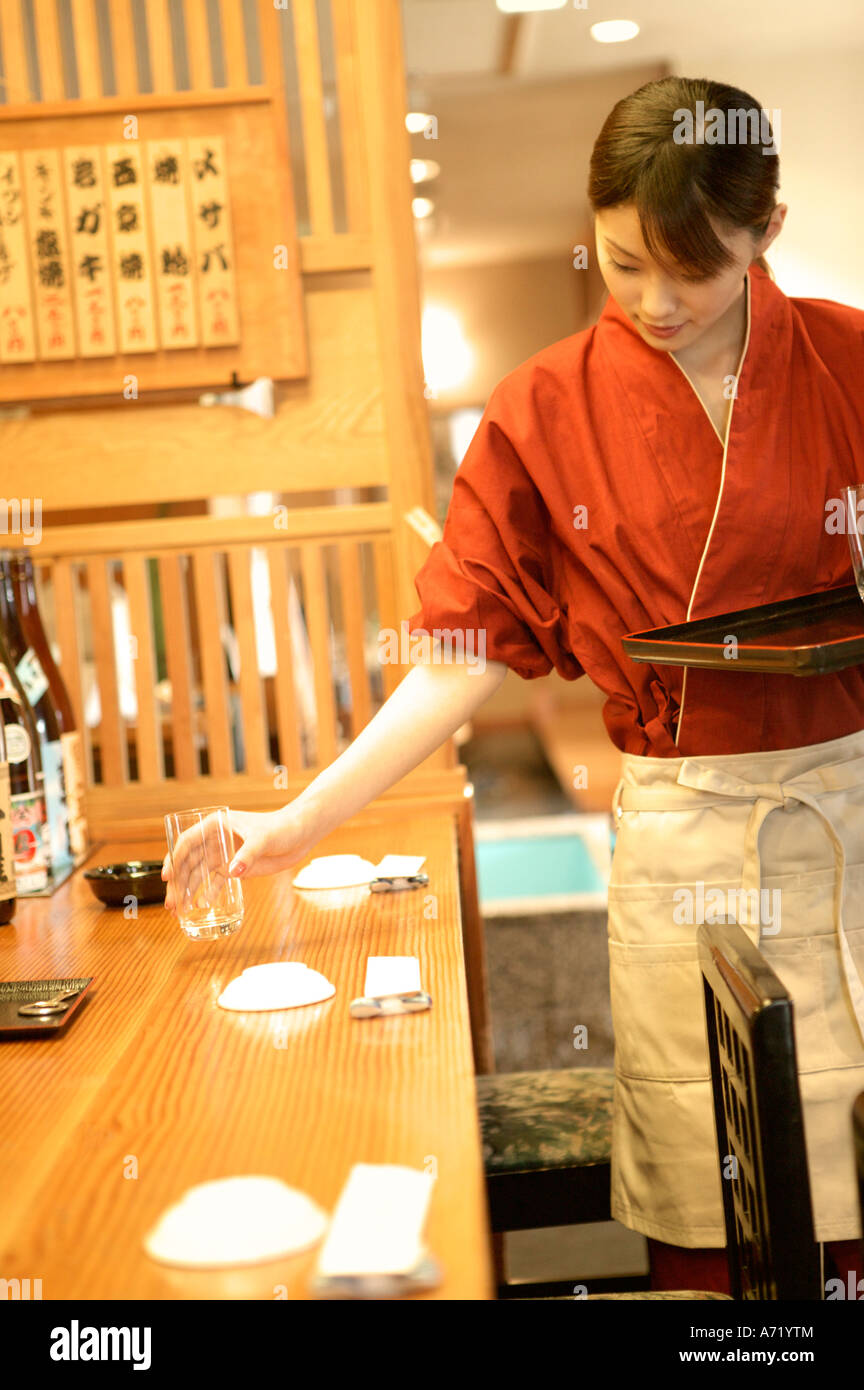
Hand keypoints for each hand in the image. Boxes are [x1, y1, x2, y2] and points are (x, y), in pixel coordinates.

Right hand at [161, 804, 316, 914]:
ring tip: (180, 911)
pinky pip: (215, 882)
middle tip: (172, 904)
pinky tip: (201, 906)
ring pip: (198, 874)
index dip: (173, 859)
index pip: (187, 843)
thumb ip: (248, 855)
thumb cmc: (281, 828)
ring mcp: (224, 854)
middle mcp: (215, 840)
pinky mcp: (235, 867)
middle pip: (188, 862)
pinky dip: (207, 893)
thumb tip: (232, 872)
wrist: (300, 834)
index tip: (167, 877)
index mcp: (215, 826)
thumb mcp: (263, 839)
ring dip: (188, 891)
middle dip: (177, 883)